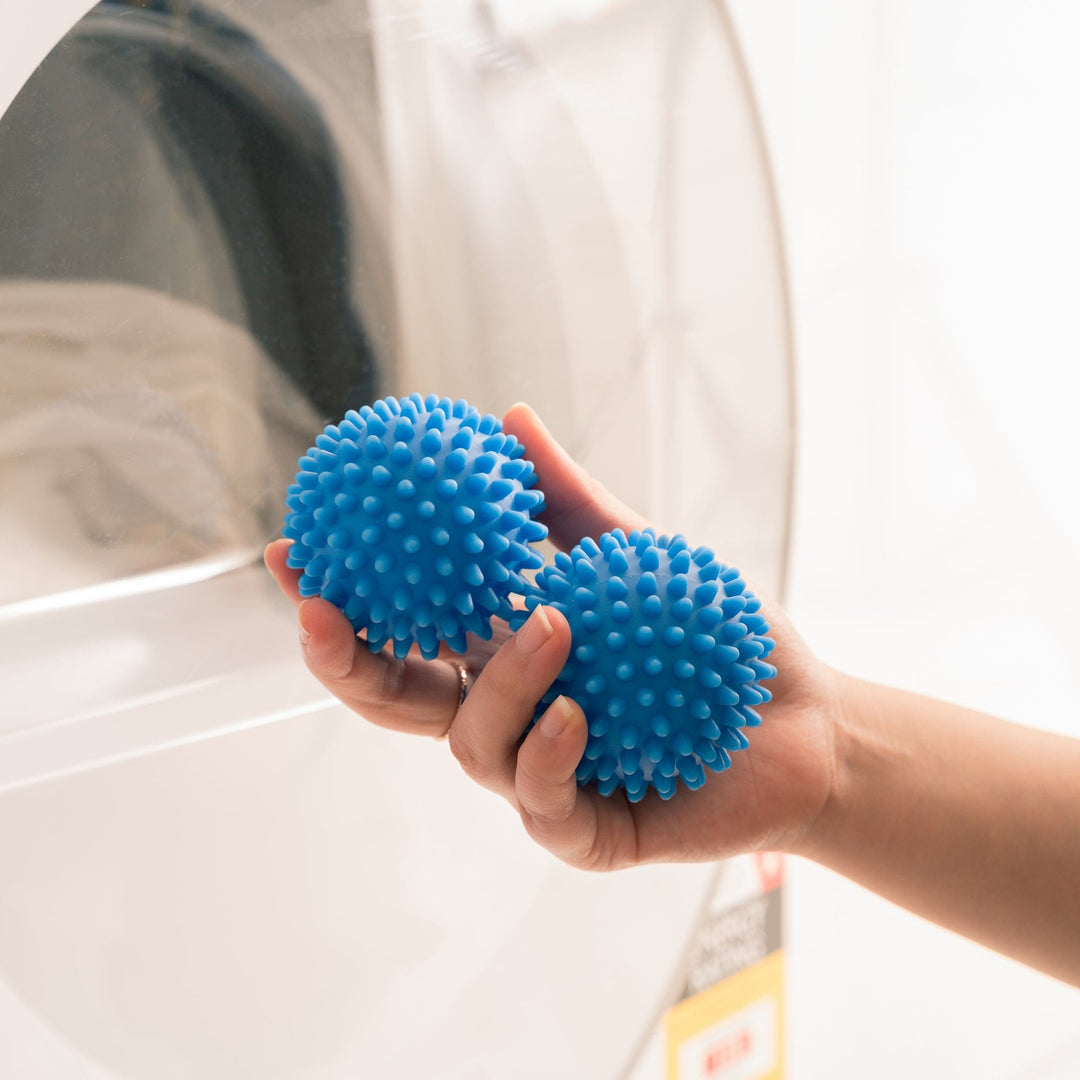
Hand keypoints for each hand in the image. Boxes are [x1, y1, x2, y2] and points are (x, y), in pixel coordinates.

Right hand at [265, 404, 841, 869]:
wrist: (805, 722)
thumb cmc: (716, 640)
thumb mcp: (639, 557)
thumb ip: (571, 502)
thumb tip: (511, 417)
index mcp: (502, 654)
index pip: (401, 630)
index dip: (340, 599)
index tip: (292, 550)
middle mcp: (507, 714)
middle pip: (397, 704)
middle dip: (344, 665)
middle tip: (326, 611)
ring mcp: (541, 775)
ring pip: (471, 746)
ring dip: (496, 686)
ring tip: (549, 626)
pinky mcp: (587, 829)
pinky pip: (542, 800)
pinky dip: (549, 753)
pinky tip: (577, 713)